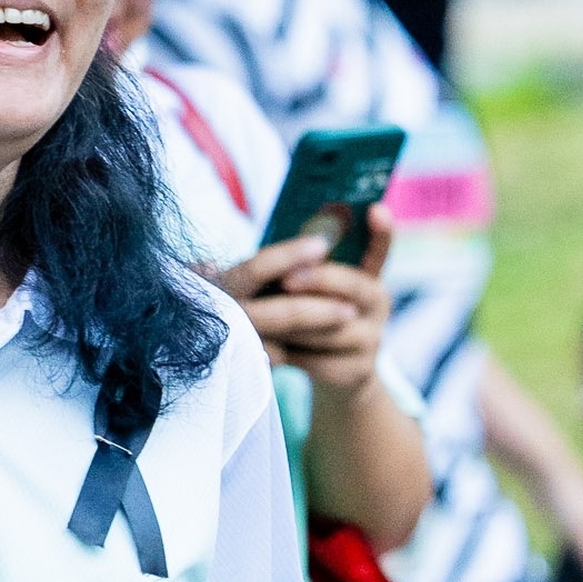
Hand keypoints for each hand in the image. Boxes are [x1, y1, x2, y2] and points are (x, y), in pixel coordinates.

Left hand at [216, 222, 393, 387]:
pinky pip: (316, 359)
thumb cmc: (303, 316)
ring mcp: (372, 338)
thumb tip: (200, 266)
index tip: (375, 209)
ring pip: (328, 327)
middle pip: (350, 286)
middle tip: (287, 279)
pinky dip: (287, 354)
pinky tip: (263, 351)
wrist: (333, 372)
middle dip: (317, 280)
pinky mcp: (356, 371)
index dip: (382, 230)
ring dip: (290, 323)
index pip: (379, 247)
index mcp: (366, 273)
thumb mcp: (297, 290)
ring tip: (256, 319)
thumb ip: (275, 269)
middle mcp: (378, 302)